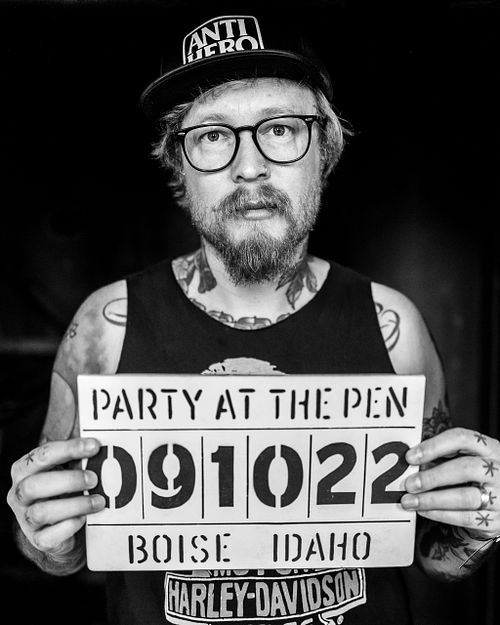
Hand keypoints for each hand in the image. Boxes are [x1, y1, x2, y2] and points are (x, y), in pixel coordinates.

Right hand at [7, 438, 105, 557]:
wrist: (59, 527)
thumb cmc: (62, 490)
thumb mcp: (65, 470)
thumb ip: (76, 458)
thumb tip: (98, 446)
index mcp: (24, 470)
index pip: (43, 455)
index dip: (69, 449)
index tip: (94, 446)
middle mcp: (19, 494)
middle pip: (34, 485)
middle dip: (68, 480)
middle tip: (94, 479)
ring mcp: (25, 519)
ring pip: (41, 512)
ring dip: (75, 505)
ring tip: (98, 501)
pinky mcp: (37, 539)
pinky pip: (48, 537)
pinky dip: (69, 526)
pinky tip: (84, 519)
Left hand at [401, 427, 499, 539]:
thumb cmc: (476, 478)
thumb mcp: (467, 459)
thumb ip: (443, 458)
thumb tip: (412, 463)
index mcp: (490, 449)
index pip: (462, 439)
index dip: (434, 446)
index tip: (411, 456)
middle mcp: (499, 471)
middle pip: (465, 469)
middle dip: (432, 477)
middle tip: (409, 484)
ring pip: (465, 497)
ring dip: (432, 499)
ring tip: (410, 501)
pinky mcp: (496, 520)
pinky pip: (466, 518)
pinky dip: (441, 514)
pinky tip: (424, 511)